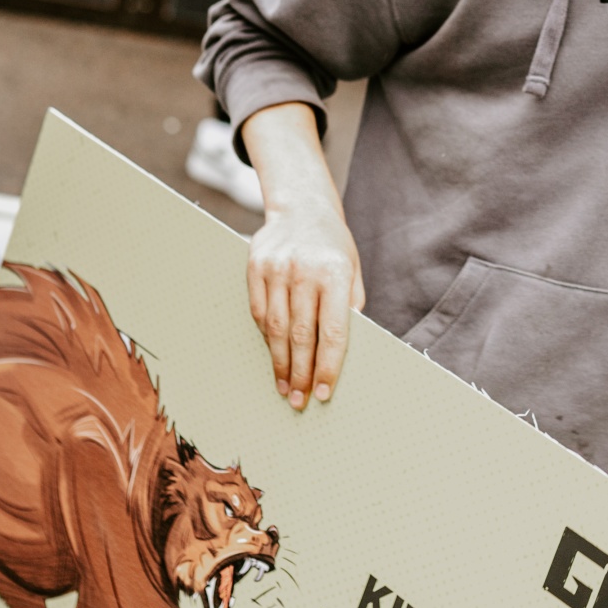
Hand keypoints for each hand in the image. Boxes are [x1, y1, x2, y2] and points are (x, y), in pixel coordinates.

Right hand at [241, 104, 363, 409]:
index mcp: (335, 273)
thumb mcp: (352, 270)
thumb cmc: (333, 245)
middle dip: (301, 373)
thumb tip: (344, 350)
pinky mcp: (255, 268)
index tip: (323, 392)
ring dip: (280, 363)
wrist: (302, 207)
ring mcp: (276, 269)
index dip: (328, 366)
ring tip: (284, 387)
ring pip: (277, 328)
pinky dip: (268, 339)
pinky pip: (259, 313)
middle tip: (299, 401)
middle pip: (301, 335)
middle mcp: (304, 271)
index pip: (332, 331)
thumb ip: (350, 306)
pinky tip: (274, 356)